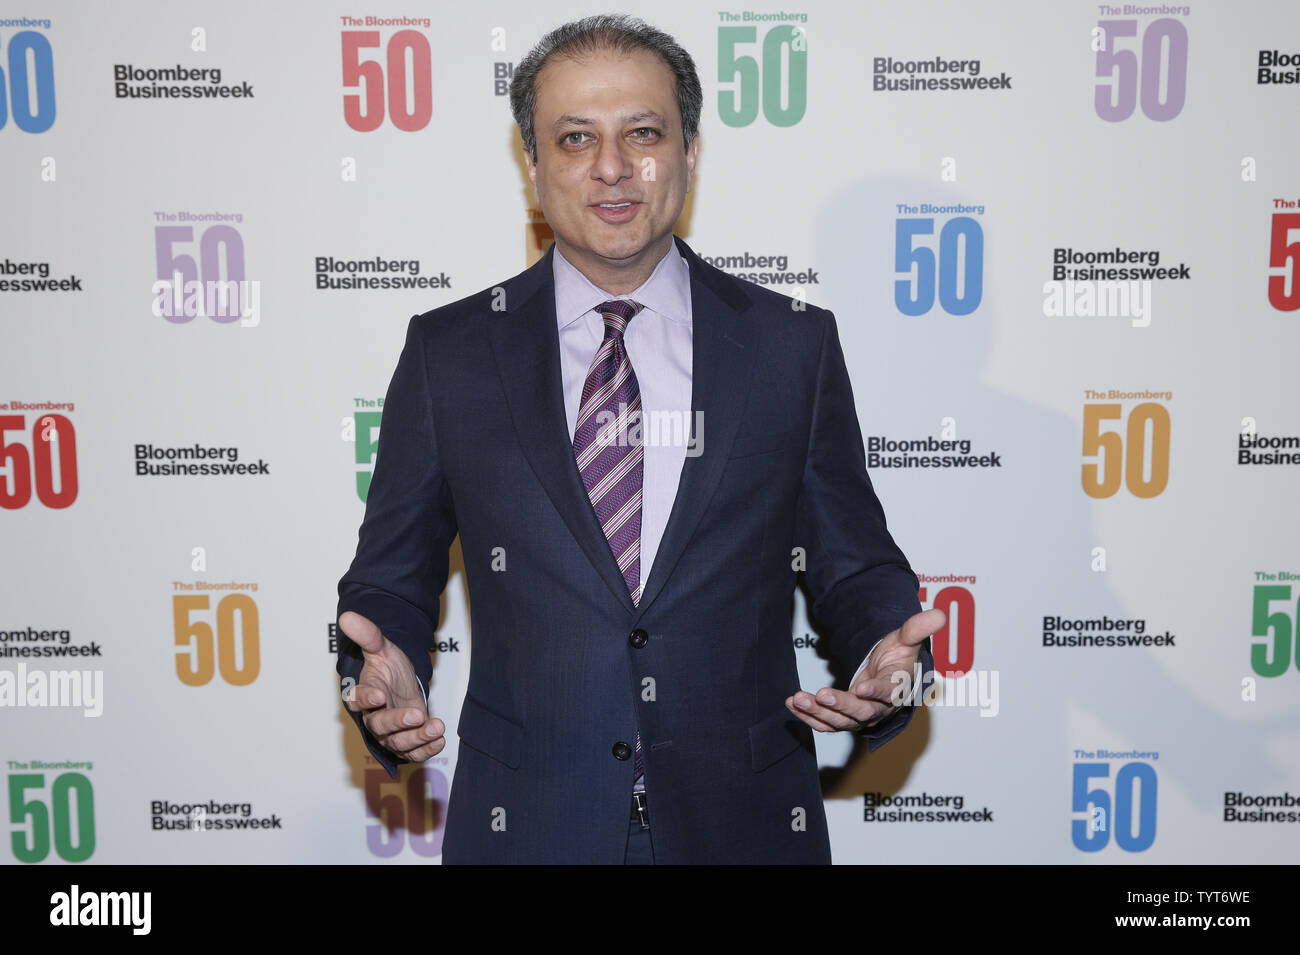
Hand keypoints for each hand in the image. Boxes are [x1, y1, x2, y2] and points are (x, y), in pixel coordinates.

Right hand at [338, 611, 444, 761]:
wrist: (404, 683)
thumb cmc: (389, 667)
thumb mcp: (382, 648)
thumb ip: (367, 635)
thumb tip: (347, 616)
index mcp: (364, 694)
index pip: (358, 700)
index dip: (365, 699)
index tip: (378, 695)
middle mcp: (374, 717)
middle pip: (379, 726)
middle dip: (398, 722)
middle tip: (416, 714)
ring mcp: (390, 733)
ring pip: (398, 743)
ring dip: (417, 738)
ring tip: (436, 727)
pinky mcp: (407, 743)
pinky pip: (413, 753)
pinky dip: (426, 750)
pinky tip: (439, 740)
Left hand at [785, 608, 944, 732]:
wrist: (888, 675)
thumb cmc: (898, 657)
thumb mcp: (906, 639)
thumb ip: (917, 628)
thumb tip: (939, 614)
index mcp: (897, 688)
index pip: (888, 693)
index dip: (875, 691)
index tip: (861, 687)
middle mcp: (880, 708)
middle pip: (861, 712)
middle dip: (840, 705)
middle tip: (821, 694)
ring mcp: (860, 717)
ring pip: (840, 721)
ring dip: (817, 712)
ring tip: (797, 698)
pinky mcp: (844, 720)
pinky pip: (825, 724)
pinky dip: (808, 717)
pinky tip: (791, 704)